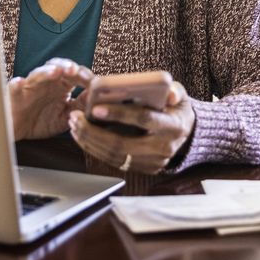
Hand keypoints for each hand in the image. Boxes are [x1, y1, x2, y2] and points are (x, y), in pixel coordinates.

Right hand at [8, 58, 93, 140]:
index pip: (75, 74)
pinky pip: (14, 87)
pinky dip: (16, 84)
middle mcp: (46, 82)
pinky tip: (19, 82)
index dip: (85, 76)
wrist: (18, 131)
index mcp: (61, 85)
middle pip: (58, 66)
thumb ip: (81, 106)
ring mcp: (30, 86)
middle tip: (75, 71)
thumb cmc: (41, 121)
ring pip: (38, 74)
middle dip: (67, 67)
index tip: (94, 83)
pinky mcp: (15, 95)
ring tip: (55, 72)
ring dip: (46, 71)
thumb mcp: (66, 116)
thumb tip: (99, 98)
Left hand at [68, 78, 195, 173]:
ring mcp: (154, 162)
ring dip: (90, 141)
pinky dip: (96, 149)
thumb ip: (173, 90)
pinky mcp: (144, 169)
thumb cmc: (174, 108)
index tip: (95, 108)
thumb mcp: (178, 95)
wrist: (186, 133)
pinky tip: (83, 136)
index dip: (119, 114)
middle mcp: (163, 148)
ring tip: (74, 125)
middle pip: (122, 144)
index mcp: (173, 126)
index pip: (143, 119)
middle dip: (94, 132)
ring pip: (115, 156)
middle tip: (75, 117)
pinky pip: (115, 162)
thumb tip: (168, 92)